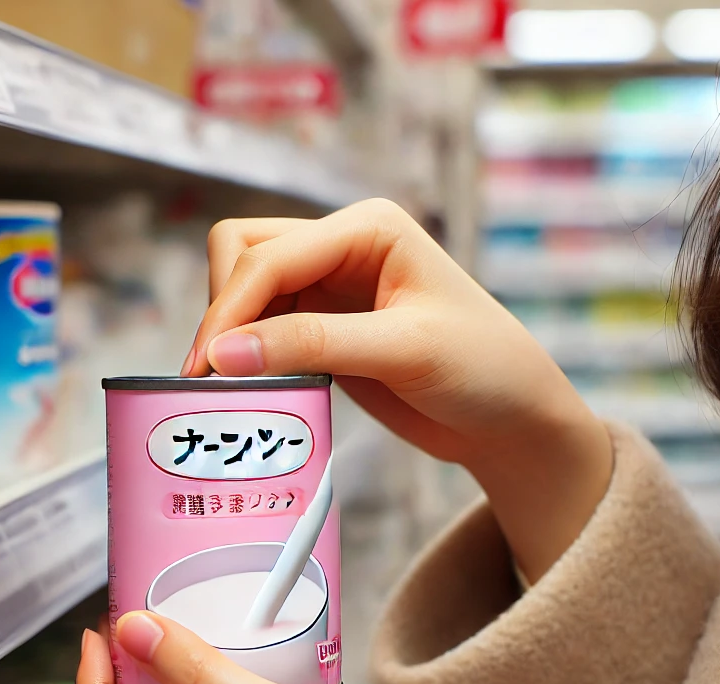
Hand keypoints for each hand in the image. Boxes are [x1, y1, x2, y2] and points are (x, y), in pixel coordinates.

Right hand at [182, 198, 611, 579]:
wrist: (512, 419)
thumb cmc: (484, 369)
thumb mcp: (403, 352)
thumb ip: (313, 346)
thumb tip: (226, 353)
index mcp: (368, 228)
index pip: (269, 255)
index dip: (230, 309)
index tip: (206, 366)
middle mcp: (341, 246)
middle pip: (241, 254)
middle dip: (222, 311)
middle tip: (211, 376)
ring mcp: (328, 286)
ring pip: (242, 289)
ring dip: (228, 333)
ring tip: (226, 387)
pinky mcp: (320, 328)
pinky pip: (258, 330)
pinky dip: (245, 356)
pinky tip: (249, 389)